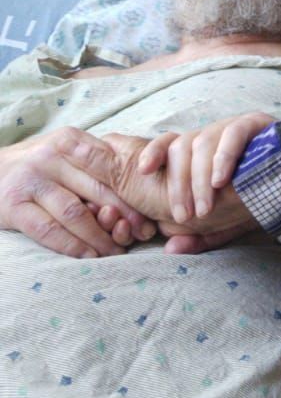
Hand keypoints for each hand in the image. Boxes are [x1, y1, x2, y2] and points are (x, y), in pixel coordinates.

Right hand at [0, 128, 156, 258]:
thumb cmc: (37, 166)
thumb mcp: (65, 152)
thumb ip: (95, 163)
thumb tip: (139, 186)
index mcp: (70, 141)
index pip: (109, 168)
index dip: (131, 195)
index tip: (149, 215)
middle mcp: (51, 157)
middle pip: (97, 191)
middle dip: (123, 217)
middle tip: (140, 237)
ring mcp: (31, 181)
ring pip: (75, 213)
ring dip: (100, 237)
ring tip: (116, 252)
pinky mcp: (14, 206)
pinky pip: (49, 230)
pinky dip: (73, 246)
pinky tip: (89, 256)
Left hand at [101, 133, 260, 253]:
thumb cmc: (256, 200)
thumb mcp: (225, 223)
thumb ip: (200, 235)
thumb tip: (172, 248)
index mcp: (198, 154)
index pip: (168, 143)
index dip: (153, 153)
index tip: (143, 171)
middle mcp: (210, 135)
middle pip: (181, 147)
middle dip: (179, 185)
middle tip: (185, 216)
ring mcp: (231, 127)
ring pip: (204, 142)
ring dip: (200, 179)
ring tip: (205, 209)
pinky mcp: (254, 124)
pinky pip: (233, 134)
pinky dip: (223, 158)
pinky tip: (221, 181)